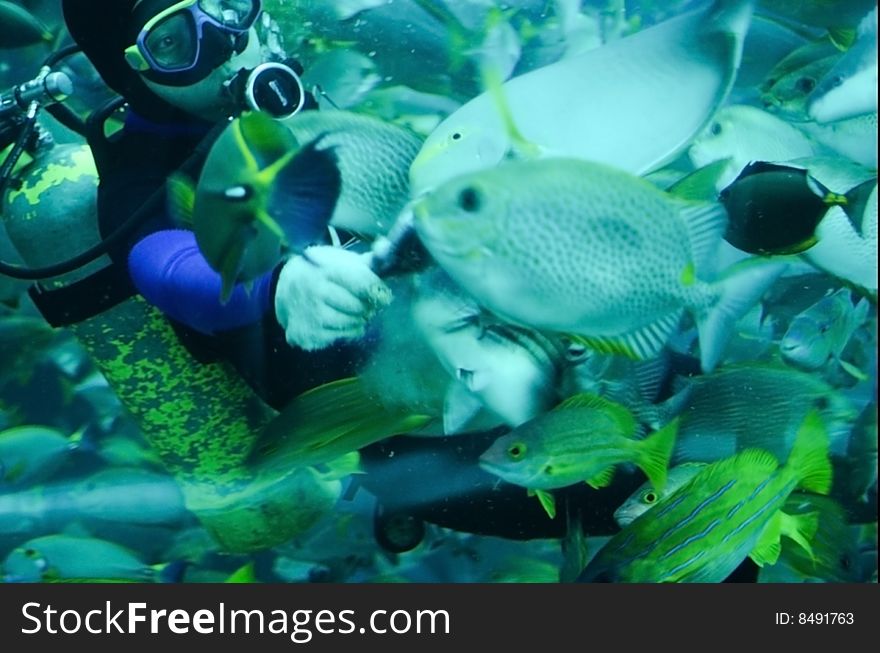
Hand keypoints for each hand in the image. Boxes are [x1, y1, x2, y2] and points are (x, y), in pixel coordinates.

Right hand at [274, 245, 392, 350]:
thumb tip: (386, 248)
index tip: (384, 293)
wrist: (285, 288)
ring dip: (361, 318)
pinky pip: (343, 335)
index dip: (379, 290)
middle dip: (369, 305)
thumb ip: (367, 260)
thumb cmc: (322, 271)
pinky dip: (350, 329)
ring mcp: (311, 315)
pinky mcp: (308, 334)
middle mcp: (316, 292)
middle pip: (360, 306)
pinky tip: (345, 320)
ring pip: (353, 323)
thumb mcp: (340, 260)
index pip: (363, 284)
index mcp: (326, 270)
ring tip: (357, 310)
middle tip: (368, 302)